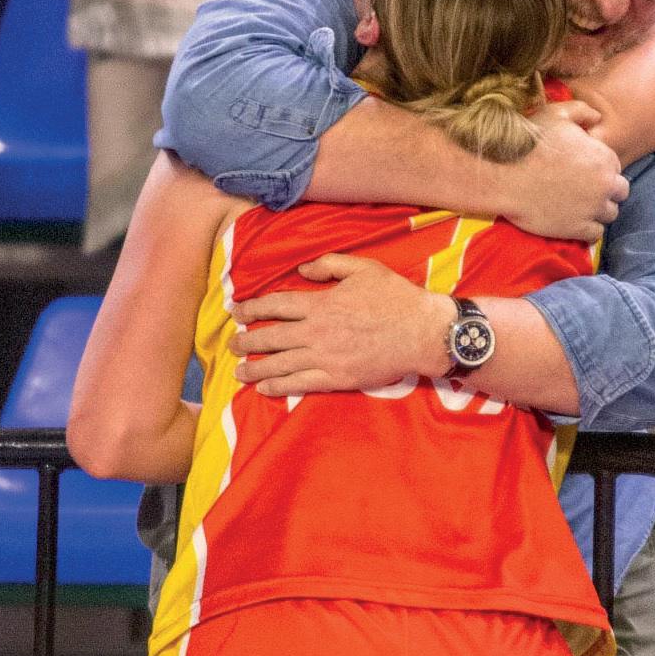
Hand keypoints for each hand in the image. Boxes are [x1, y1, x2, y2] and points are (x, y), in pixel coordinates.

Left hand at [229, 255, 453, 395]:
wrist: (422, 332)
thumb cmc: (395, 298)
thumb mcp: (364, 268)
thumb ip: (329, 265)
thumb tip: (301, 269)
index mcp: (321, 304)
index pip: (276, 306)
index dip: (253, 309)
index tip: (237, 313)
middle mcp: (317, 332)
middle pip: (272, 337)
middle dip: (248, 342)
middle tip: (232, 345)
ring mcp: (326, 358)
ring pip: (281, 364)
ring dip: (256, 369)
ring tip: (238, 372)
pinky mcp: (338, 378)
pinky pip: (301, 384)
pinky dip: (280, 387)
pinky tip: (265, 390)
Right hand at [502, 102, 627, 241]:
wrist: (505, 176)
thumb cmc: (529, 142)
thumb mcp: (556, 114)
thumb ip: (582, 111)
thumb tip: (597, 117)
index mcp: (603, 157)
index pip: (615, 167)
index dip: (601, 168)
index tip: (585, 170)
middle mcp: (604, 184)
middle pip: (620, 192)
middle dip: (606, 190)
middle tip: (585, 189)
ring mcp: (592, 208)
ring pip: (610, 214)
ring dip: (599, 210)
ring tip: (579, 205)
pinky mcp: (578, 229)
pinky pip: (596, 233)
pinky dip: (588, 228)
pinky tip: (574, 220)